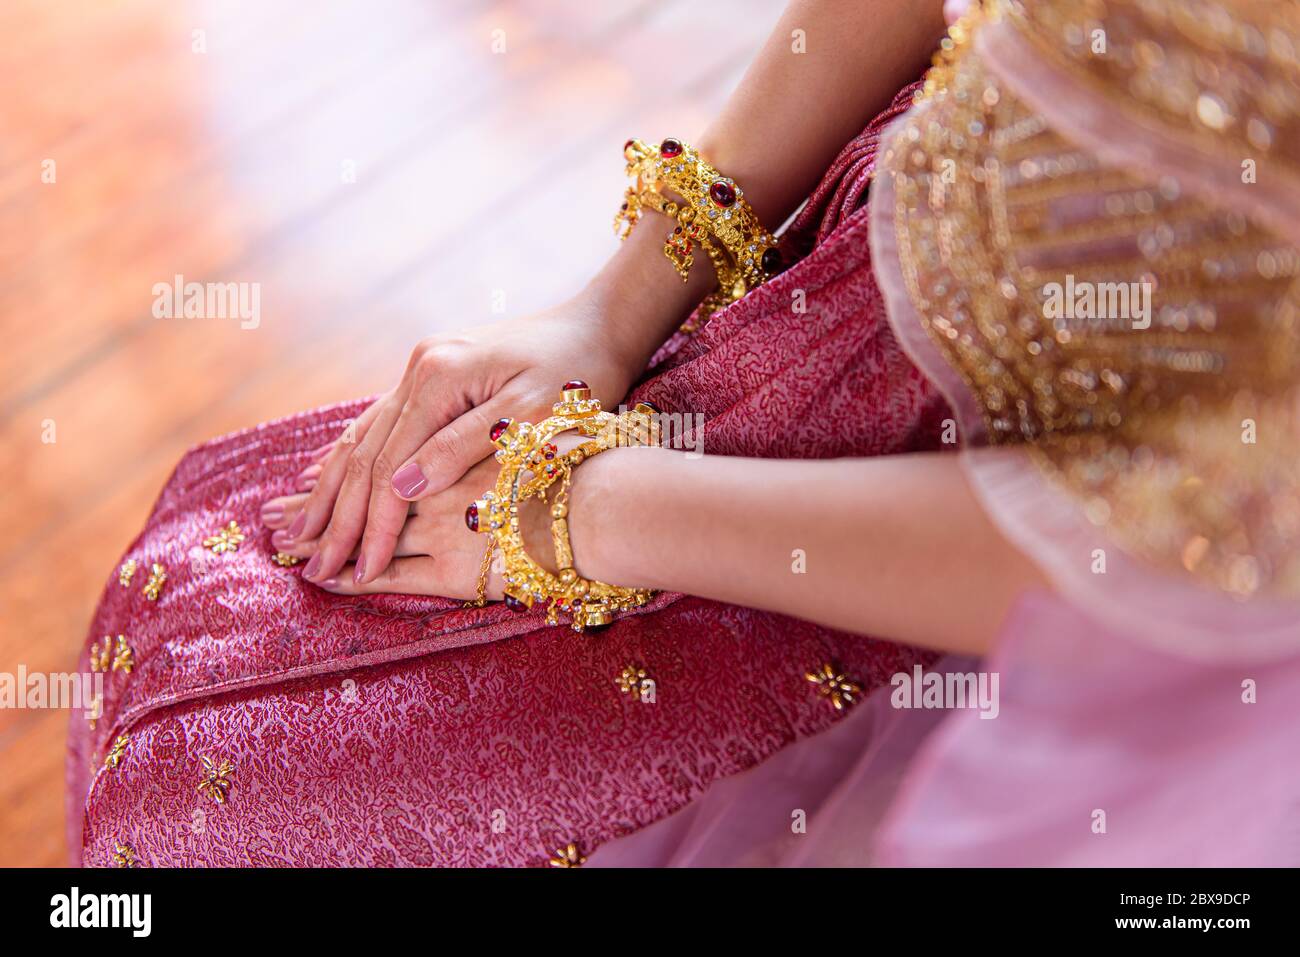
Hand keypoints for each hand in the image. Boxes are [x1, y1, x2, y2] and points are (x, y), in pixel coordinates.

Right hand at [260, 297, 640, 587]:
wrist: (597, 327)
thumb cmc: (577, 374)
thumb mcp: (529, 416)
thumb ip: (463, 448)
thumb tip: (402, 487)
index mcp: (440, 377)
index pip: (390, 468)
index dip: (371, 525)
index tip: (357, 570)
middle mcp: (419, 369)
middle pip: (364, 454)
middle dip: (337, 516)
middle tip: (313, 566)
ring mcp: (421, 369)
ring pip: (362, 437)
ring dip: (331, 489)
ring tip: (299, 531)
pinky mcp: (431, 375)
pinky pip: (379, 422)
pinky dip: (349, 454)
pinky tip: (322, 474)